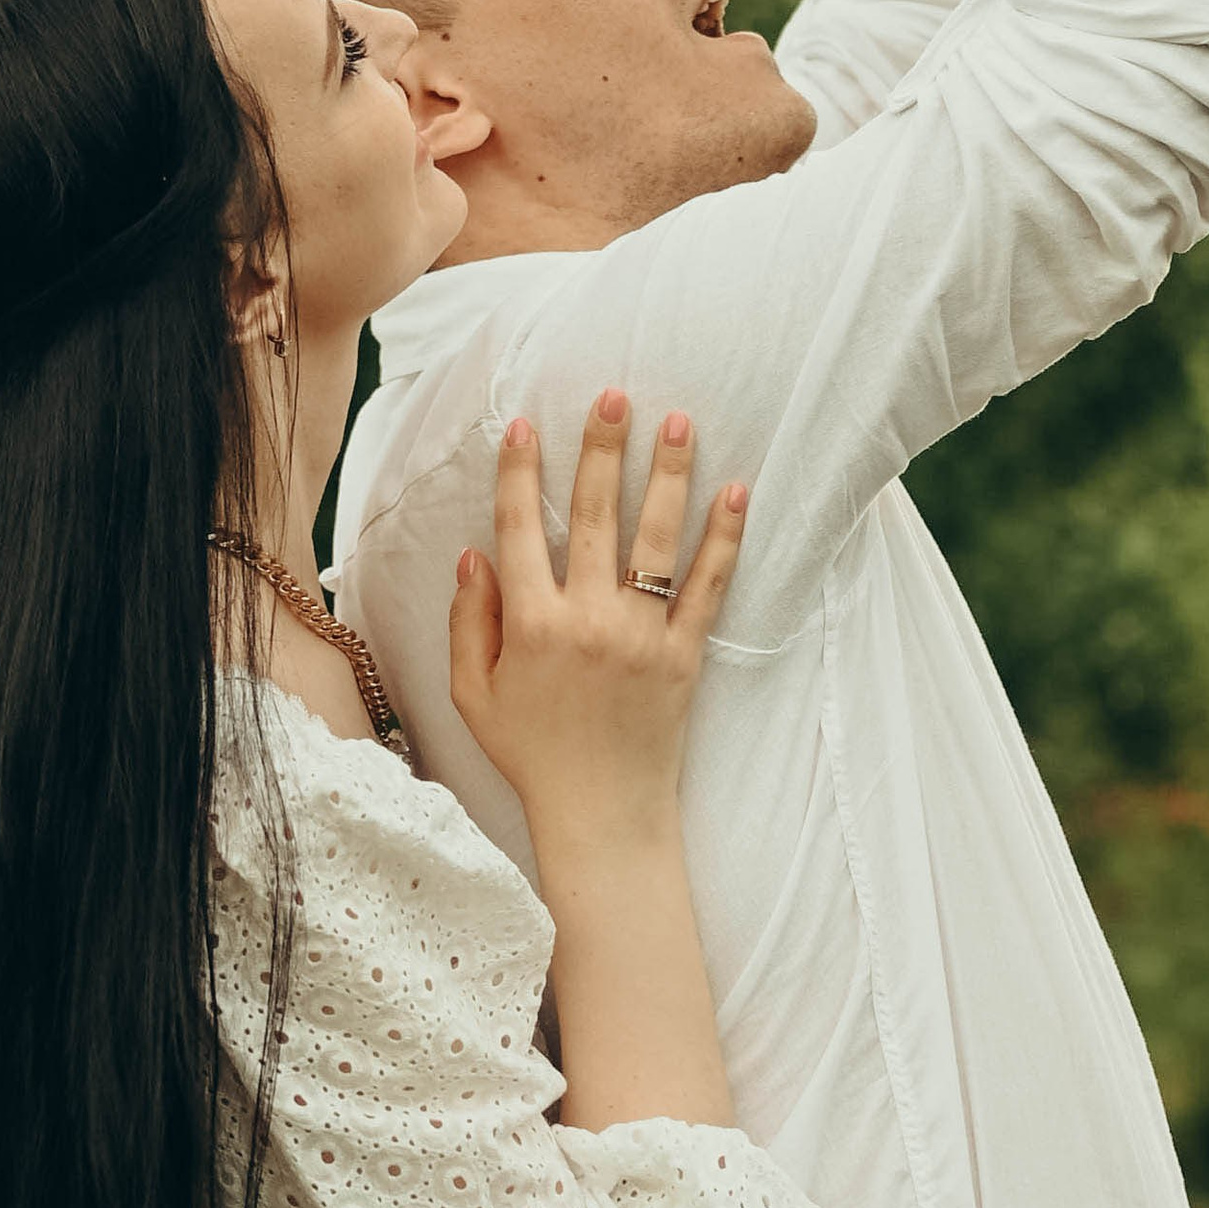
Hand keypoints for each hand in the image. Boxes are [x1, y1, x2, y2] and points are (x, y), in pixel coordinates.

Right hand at [448, 394, 745, 840]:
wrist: (601, 814)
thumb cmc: (531, 755)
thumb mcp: (475, 695)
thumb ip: (471, 622)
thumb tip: (474, 554)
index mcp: (531, 626)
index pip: (518, 530)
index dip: (518, 473)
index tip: (524, 424)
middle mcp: (587, 620)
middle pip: (592, 516)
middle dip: (601, 449)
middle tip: (614, 393)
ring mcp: (641, 636)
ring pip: (655, 540)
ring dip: (668, 475)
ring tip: (679, 421)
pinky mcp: (685, 655)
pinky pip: (708, 588)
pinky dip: (724, 540)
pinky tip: (736, 493)